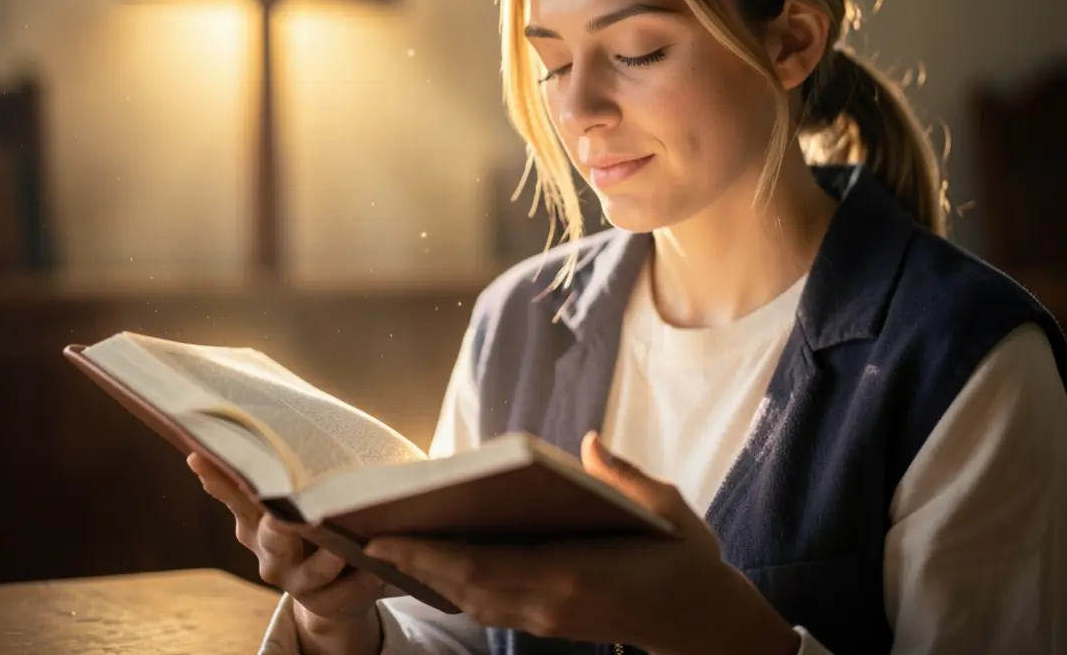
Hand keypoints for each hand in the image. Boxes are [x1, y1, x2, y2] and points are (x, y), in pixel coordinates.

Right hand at [187, 453, 388, 649]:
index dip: (217, 478)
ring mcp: (296, 581)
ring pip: (311, 572)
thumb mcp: (300, 496)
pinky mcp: (327, 603)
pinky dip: (362, 581)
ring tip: (343, 549)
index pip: (234, 494)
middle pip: (269, 537)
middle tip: (281, 517)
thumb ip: (292, 466)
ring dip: (326, 559)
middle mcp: (269, 552)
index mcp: (257, 520)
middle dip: (276, 527)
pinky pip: (346, 592)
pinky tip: (377, 571)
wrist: (337, 588)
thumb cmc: (317, 525)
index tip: (200, 457)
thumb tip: (283, 407)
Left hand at [363, 432, 799, 654]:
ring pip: (473, 602)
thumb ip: (624, 476)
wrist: (701, 621)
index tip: (387, 533)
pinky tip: (434, 566)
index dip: (429, 553)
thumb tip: (587, 443)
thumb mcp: (669, 509)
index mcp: (573, 572)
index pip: (484, 565)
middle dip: (414, 561)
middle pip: (466, 587)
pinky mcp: (551, 624)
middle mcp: (550, 603)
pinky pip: (491, 608)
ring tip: (388, 546)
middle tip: (366, 534)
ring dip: (429, 576)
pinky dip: (456, 588)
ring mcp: (548, 620)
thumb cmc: (685, 558)